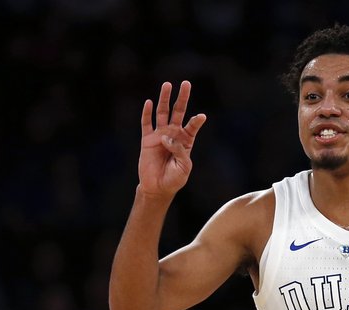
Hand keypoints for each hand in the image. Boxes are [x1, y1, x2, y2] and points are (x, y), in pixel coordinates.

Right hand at [138, 81, 206, 196]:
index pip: (192, 126)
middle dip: (182, 98)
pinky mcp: (147, 139)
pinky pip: (146, 123)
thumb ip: (179, 151)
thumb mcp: (184, 167)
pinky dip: (147, 113)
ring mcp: (160, 135)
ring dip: (164, 99)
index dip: (196, 121)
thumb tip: (166, 137)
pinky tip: (149, 102)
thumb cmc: (174, 179)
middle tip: (186, 83)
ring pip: (162, 113)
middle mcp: (174, 134)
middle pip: (178, 112)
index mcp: (186, 141)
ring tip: (167, 84)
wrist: (158, 187)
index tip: (201, 116)